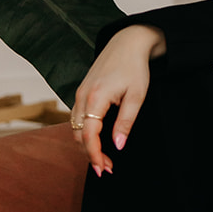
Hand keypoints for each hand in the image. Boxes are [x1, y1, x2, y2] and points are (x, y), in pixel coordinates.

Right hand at [69, 25, 165, 175]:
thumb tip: (118, 145)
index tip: (104, 169)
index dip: (95, 155)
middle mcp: (83, 96)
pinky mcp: (82, 91)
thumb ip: (126, 122)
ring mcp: (80, 93)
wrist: (128, 42)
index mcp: (96, 97)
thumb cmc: (135, 67)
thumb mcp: (137, 96)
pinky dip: (84, 132)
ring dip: (86, 145)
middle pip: (78, 134)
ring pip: (75, 127)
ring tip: (104, 158)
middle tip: (107, 168)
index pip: (89, 135)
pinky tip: (97, 140)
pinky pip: (77, 118)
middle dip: (90, 154)